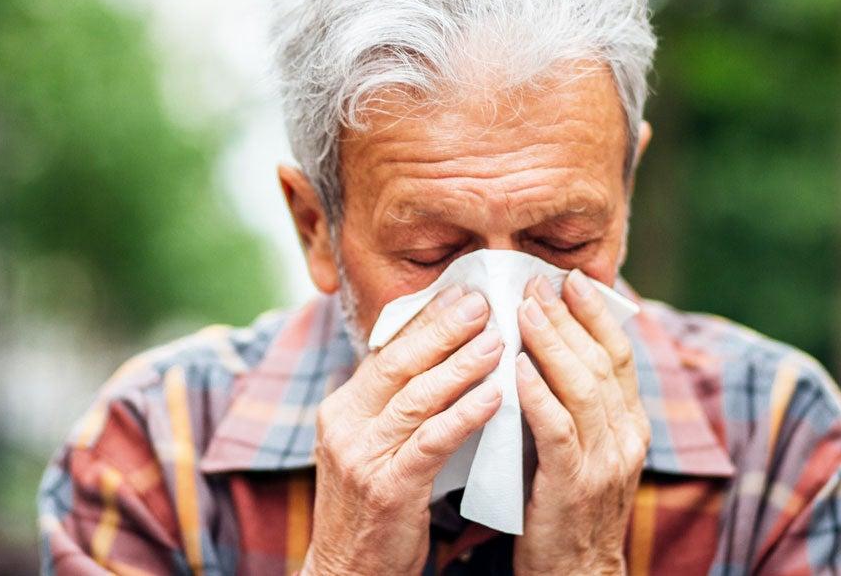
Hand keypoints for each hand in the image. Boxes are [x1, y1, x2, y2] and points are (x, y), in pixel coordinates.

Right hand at [302, 286, 504, 574]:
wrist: (348, 573)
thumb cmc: (373, 511)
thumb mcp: (372, 449)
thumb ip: (396, 408)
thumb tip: (438, 362)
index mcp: (342, 410)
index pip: (387, 352)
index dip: (425, 321)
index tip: (462, 293)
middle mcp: (345, 426)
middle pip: (399, 363)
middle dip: (443, 328)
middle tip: (483, 301)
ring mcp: (362, 456)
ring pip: (417, 397)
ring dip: (461, 364)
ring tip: (498, 338)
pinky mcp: (387, 488)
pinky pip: (431, 441)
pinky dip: (464, 414)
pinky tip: (494, 395)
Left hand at [512, 270, 648, 575]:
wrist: (575, 573)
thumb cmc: (565, 504)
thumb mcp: (581, 446)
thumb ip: (572, 402)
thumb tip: (542, 347)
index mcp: (632, 424)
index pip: (619, 354)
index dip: (596, 314)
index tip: (570, 278)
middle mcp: (627, 437)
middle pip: (601, 361)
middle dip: (567, 317)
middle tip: (535, 281)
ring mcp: (605, 462)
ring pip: (583, 388)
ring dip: (551, 344)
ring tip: (522, 310)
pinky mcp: (574, 485)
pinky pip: (558, 431)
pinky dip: (538, 396)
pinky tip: (517, 369)